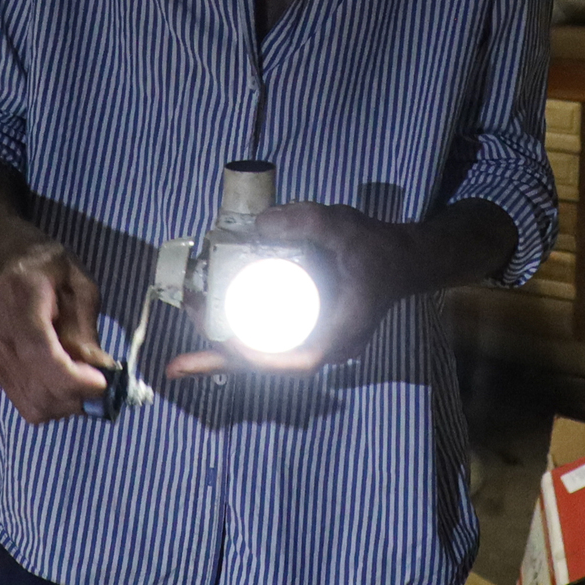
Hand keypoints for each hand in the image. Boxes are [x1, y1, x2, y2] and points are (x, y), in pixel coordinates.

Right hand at [0, 236, 112, 422]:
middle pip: (36, 386)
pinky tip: (64, 382)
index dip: (71, 377)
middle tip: (102, 383)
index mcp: (19, 300)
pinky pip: (23, 401)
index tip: (102, 383)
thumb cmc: (49, 269)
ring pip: (30, 403)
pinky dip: (50, 402)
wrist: (5, 264)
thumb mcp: (79, 284)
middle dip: (76, 395)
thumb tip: (100, 368)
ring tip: (84, 384)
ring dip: (65, 404)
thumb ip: (86, 326)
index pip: (38, 351)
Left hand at [165, 202, 411, 378]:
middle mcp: (329, 347)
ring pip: (267, 357)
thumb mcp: (346, 227)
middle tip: (180, 362)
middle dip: (222, 361)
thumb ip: (310, 220)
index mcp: (341, 334)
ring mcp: (321, 343)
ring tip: (189, 330)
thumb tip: (259, 224)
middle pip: (270, 364)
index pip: (296, 361)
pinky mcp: (313, 331)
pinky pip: (272, 344)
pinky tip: (214, 325)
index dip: (257, 360)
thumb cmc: (378, 248)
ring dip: (225, 353)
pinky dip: (241, 339)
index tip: (225, 345)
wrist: (405, 259)